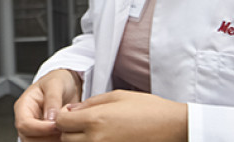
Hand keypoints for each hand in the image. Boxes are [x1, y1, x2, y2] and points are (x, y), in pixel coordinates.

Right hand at [15, 69, 82, 141]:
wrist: (68, 84)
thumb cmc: (58, 81)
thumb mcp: (55, 84)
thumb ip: (52, 99)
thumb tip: (49, 118)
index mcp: (24, 106)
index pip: (24, 124)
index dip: (39, 128)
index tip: (56, 125)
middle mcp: (27, 119)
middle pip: (29, 138)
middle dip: (48, 137)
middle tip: (64, 128)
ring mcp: (36, 129)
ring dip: (53, 140)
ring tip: (66, 128)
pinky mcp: (46, 135)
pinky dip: (58, 140)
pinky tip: (67, 132)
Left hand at [56, 90, 186, 141]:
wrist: (173, 128)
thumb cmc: (148, 110)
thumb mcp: (116, 96)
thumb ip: (89, 103)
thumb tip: (70, 110)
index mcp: (95, 120)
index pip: (60, 122)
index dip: (63, 116)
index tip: (71, 114)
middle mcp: (96, 140)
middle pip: (66, 138)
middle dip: (69, 130)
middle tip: (84, 123)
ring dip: (80, 140)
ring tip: (96, 131)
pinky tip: (104, 138)